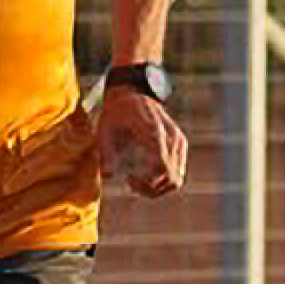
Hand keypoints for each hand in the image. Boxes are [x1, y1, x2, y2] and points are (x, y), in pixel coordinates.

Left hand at [98, 78, 190, 200]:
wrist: (133, 93)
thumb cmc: (116, 113)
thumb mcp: (105, 130)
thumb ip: (106, 153)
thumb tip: (107, 177)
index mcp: (154, 132)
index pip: (161, 168)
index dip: (147, 182)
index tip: (129, 181)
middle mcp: (171, 137)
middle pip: (171, 178)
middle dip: (152, 189)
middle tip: (131, 185)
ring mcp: (178, 141)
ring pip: (177, 179)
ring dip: (158, 188)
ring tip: (138, 183)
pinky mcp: (180, 144)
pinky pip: (178, 172)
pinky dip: (163, 180)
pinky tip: (146, 176)